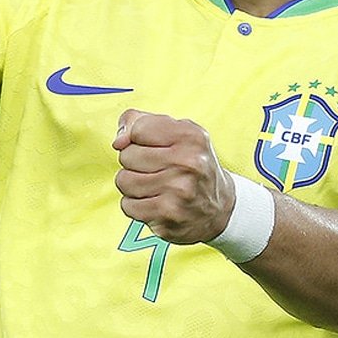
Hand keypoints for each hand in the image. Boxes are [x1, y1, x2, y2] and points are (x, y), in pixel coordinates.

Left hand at [113, 109, 235, 243]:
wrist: (219, 208)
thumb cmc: (192, 164)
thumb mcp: (178, 133)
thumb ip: (141, 122)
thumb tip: (118, 141)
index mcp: (191, 136)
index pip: (138, 129)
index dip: (137, 137)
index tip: (151, 146)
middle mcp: (188, 162)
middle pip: (127, 155)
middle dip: (134, 161)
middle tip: (155, 168)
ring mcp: (178, 191)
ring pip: (124, 180)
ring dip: (132, 184)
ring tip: (153, 185)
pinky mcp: (167, 215)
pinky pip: (127, 205)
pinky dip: (135, 204)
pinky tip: (154, 202)